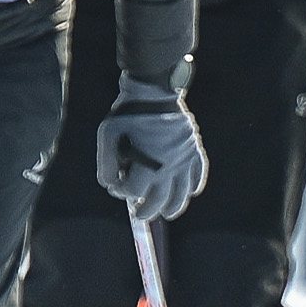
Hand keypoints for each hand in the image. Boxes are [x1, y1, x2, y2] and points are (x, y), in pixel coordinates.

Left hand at [93, 82, 207, 221]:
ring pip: (183, 195)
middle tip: (141, 214)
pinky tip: (189, 193)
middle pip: (160, 201)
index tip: (117, 187)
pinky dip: (194, 187)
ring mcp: (184, 160)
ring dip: (174, 208)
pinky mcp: (194, 151)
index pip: (134, 192)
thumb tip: (110, 185)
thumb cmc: (127, 115)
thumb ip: (106, 165)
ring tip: (166, 213)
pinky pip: (198, 176)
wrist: (154, 93)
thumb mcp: (107, 137)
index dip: (122, 192)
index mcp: (146, 164)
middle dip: (148, 211)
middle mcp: (168, 167)